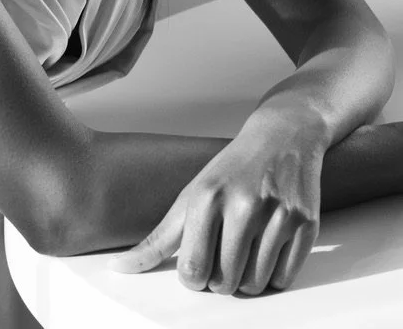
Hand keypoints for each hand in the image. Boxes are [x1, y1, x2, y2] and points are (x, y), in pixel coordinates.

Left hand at [108, 111, 324, 295]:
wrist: (282, 136)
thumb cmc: (231, 170)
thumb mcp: (191, 195)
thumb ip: (157, 239)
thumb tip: (116, 268)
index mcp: (207, 197)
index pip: (192, 271)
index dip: (193, 277)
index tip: (198, 262)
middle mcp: (242, 204)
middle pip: (224, 283)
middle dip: (221, 278)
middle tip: (226, 250)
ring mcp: (277, 214)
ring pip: (255, 286)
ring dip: (248, 279)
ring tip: (247, 248)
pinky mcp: (306, 224)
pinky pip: (284, 280)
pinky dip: (274, 274)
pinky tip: (270, 246)